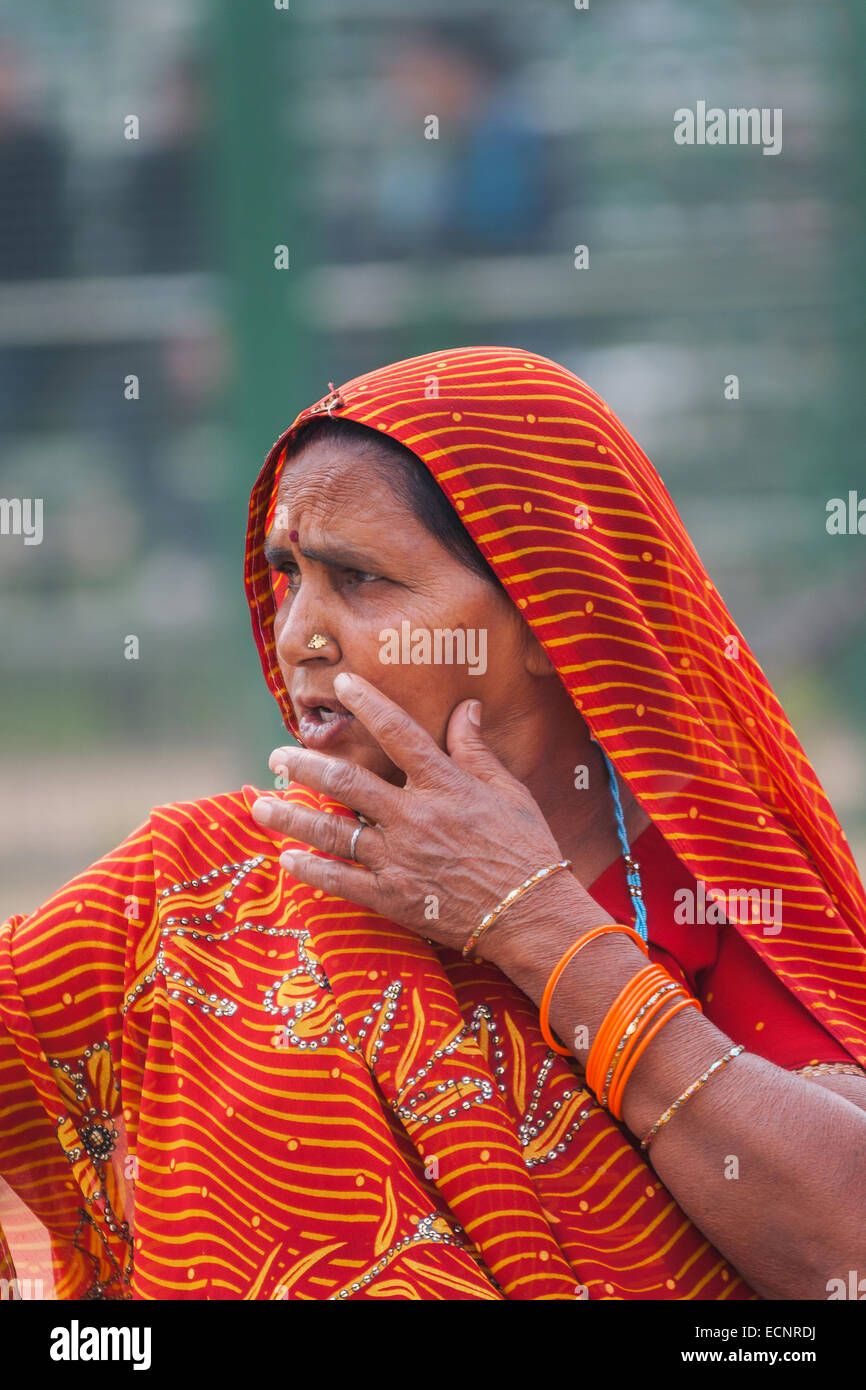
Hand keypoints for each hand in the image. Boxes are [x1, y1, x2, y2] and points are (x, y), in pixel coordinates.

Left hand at [250, 670, 585, 958]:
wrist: (532, 913)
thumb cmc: (525, 847)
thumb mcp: (507, 790)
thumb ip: (475, 749)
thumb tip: (466, 706)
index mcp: (444, 785)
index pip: (399, 733)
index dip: (370, 702)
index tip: (343, 682)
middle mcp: (414, 817)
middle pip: (348, 784)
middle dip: (308, 766)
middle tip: (277, 754)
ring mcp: (400, 859)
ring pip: (334, 832)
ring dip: (293, 817)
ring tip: (260, 804)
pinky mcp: (394, 898)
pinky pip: (343, 882)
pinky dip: (312, 870)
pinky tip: (287, 859)